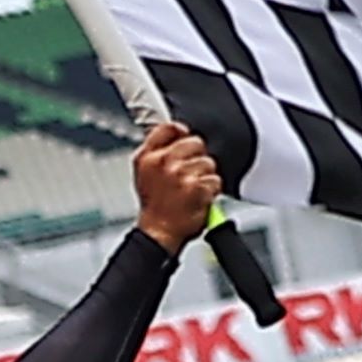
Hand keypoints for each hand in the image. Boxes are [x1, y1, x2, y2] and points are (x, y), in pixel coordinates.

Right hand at [131, 121, 223, 254]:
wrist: (159, 233)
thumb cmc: (156, 207)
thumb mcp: (145, 174)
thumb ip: (158, 151)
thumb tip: (178, 133)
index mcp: (147, 157)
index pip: (169, 128)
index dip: (182, 132)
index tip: (185, 137)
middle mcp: (162, 162)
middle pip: (195, 142)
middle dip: (197, 157)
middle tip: (188, 175)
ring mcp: (180, 174)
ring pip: (208, 162)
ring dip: (205, 176)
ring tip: (191, 190)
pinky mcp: (198, 187)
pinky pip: (216, 180)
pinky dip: (211, 190)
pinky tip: (198, 198)